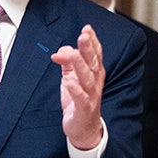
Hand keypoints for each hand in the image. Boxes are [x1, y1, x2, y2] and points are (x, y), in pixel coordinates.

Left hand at [51, 24, 104, 149]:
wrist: (84, 129)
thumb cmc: (78, 102)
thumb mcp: (71, 78)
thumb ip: (68, 63)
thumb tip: (62, 49)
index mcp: (93, 74)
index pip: (95, 54)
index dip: (92, 41)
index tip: (87, 28)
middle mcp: (94, 83)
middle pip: (92, 63)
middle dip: (88, 48)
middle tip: (83, 34)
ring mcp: (90, 96)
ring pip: (87, 78)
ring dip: (80, 65)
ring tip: (72, 53)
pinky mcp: (84, 109)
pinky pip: (81, 98)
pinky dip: (75, 89)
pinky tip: (69, 81)